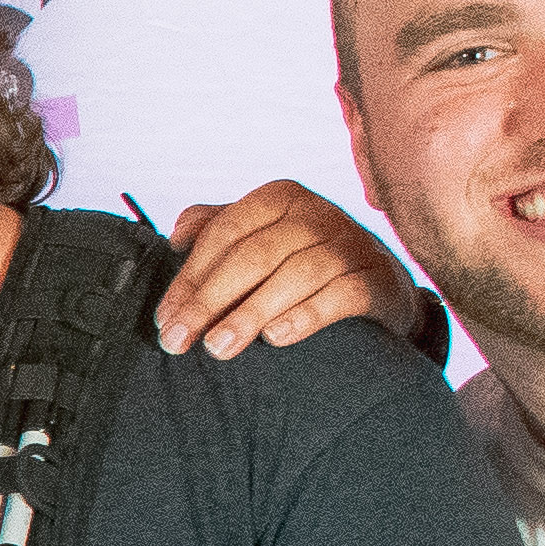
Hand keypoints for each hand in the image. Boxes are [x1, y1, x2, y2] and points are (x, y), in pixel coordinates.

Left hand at [150, 180, 421, 359]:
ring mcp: (350, 245)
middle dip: (208, 301)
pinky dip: (306, 315)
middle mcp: (317, 214)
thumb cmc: (304, 260)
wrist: (379, 283)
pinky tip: (276, 338)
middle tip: (178, 341)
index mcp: (280, 199)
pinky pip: (341, 295)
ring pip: (294, 275)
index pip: (224, 234)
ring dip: (250, 313)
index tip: (165, 320)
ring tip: (218, 347)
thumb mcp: (263, 236)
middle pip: (253, 255)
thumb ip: (218, 228)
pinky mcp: (376, 279)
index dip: (189, 278)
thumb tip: (176, 235)